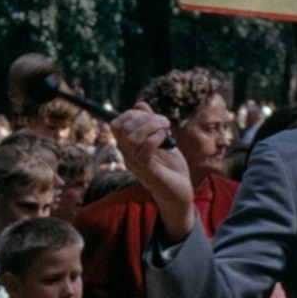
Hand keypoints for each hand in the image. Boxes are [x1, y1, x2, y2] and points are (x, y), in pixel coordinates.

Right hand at [111, 107, 197, 236]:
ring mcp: (135, 163)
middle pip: (121, 128)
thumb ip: (150, 123)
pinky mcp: (147, 171)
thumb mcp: (161, 139)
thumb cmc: (170, 167)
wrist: (180, 192)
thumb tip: (140, 105)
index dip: (132, 114)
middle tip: (164, 122)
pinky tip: (166, 137)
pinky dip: (155, 138)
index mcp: (128, 146)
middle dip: (144, 118)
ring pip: (130, 138)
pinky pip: (143, 150)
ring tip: (166, 127)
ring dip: (150, 126)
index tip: (152, 115)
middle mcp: (127, 154)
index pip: (116, 124)